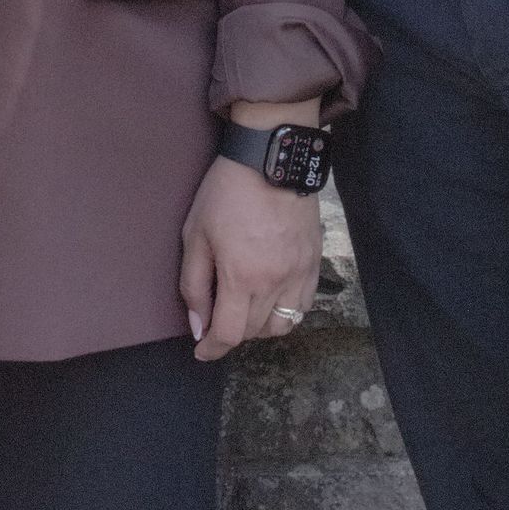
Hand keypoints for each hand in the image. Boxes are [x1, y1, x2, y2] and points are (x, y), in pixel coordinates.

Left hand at [182, 102, 324, 360]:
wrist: (272, 158)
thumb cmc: (227, 192)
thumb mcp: (195, 234)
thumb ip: (193, 284)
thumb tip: (198, 326)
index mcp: (241, 276)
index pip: (229, 334)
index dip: (211, 349)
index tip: (201, 351)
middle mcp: (275, 282)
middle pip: (254, 332)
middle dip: (231, 334)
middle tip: (216, 320)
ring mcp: (299, 273)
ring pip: (282, 325)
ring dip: (259, 328)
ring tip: (243, 310)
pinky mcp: (314, 263)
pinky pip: (303, 306)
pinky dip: (285, 312)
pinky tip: (270, 298)